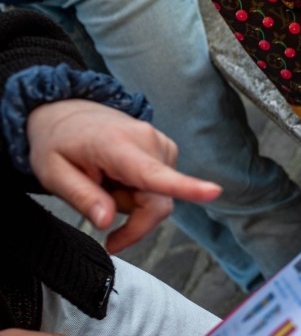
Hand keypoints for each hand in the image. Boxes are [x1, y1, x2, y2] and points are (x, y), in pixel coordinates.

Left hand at [26, 99, 221, 252]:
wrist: (68, 113)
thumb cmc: (59, 142)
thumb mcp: (53, 173)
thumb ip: (81, 197)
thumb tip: (106, 222)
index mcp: (117, 146)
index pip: (154, 174)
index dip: (185, 187)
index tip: (213, 192)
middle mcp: (148, 142)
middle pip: (158, 203)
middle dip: (131, 218)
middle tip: (98, 213)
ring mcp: (162, 145)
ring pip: (159, 200)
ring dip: (132, 202)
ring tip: (107, 181)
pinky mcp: (168, 152)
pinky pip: (162, 190)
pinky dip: (140, 192)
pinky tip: (121, 176)